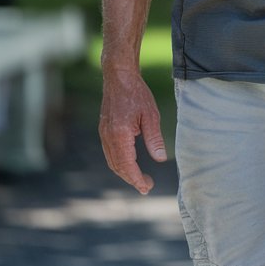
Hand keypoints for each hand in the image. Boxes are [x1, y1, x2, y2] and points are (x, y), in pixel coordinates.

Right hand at [98, 67, 167, 193]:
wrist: (119, 77)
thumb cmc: (137, 93)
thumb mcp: (151, 115)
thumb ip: (154, 139)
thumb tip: (161, 159)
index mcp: (119, 135)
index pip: (127, 165)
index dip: (136, 179)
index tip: (147, 188)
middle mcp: (108, 137)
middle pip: (117, 167)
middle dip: (131, 179)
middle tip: (146, 187)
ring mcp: (103, 134)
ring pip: (112, 161)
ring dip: (125, 172)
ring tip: (140, 179)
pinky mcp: (104, 130)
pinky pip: (110, 152)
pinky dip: (120, 162)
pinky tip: (131, 163)